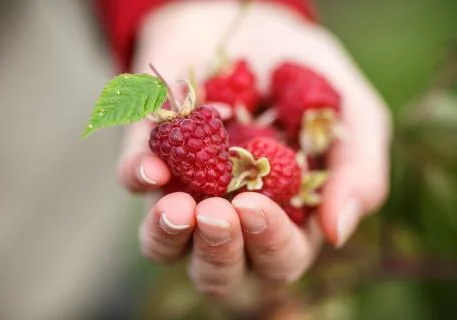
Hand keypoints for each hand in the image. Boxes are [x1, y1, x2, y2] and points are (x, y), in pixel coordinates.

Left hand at [117, 1, 390, 295]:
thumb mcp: (351, 113)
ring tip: (179, 207)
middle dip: (218, 251)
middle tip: (218, 211)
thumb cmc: (305, 72)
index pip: (279, 258)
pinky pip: (132, 182)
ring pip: (165, 248)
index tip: (256, 205)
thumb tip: (337, 231)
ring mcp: (184, 190)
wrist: (252, 22)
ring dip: (167, 237)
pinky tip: (151, 167)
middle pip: (219, 270)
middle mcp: (230, 215)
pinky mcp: (148, 155)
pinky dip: (137, 178)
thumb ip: (358, 171)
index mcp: (284, 214)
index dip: (270, 244)